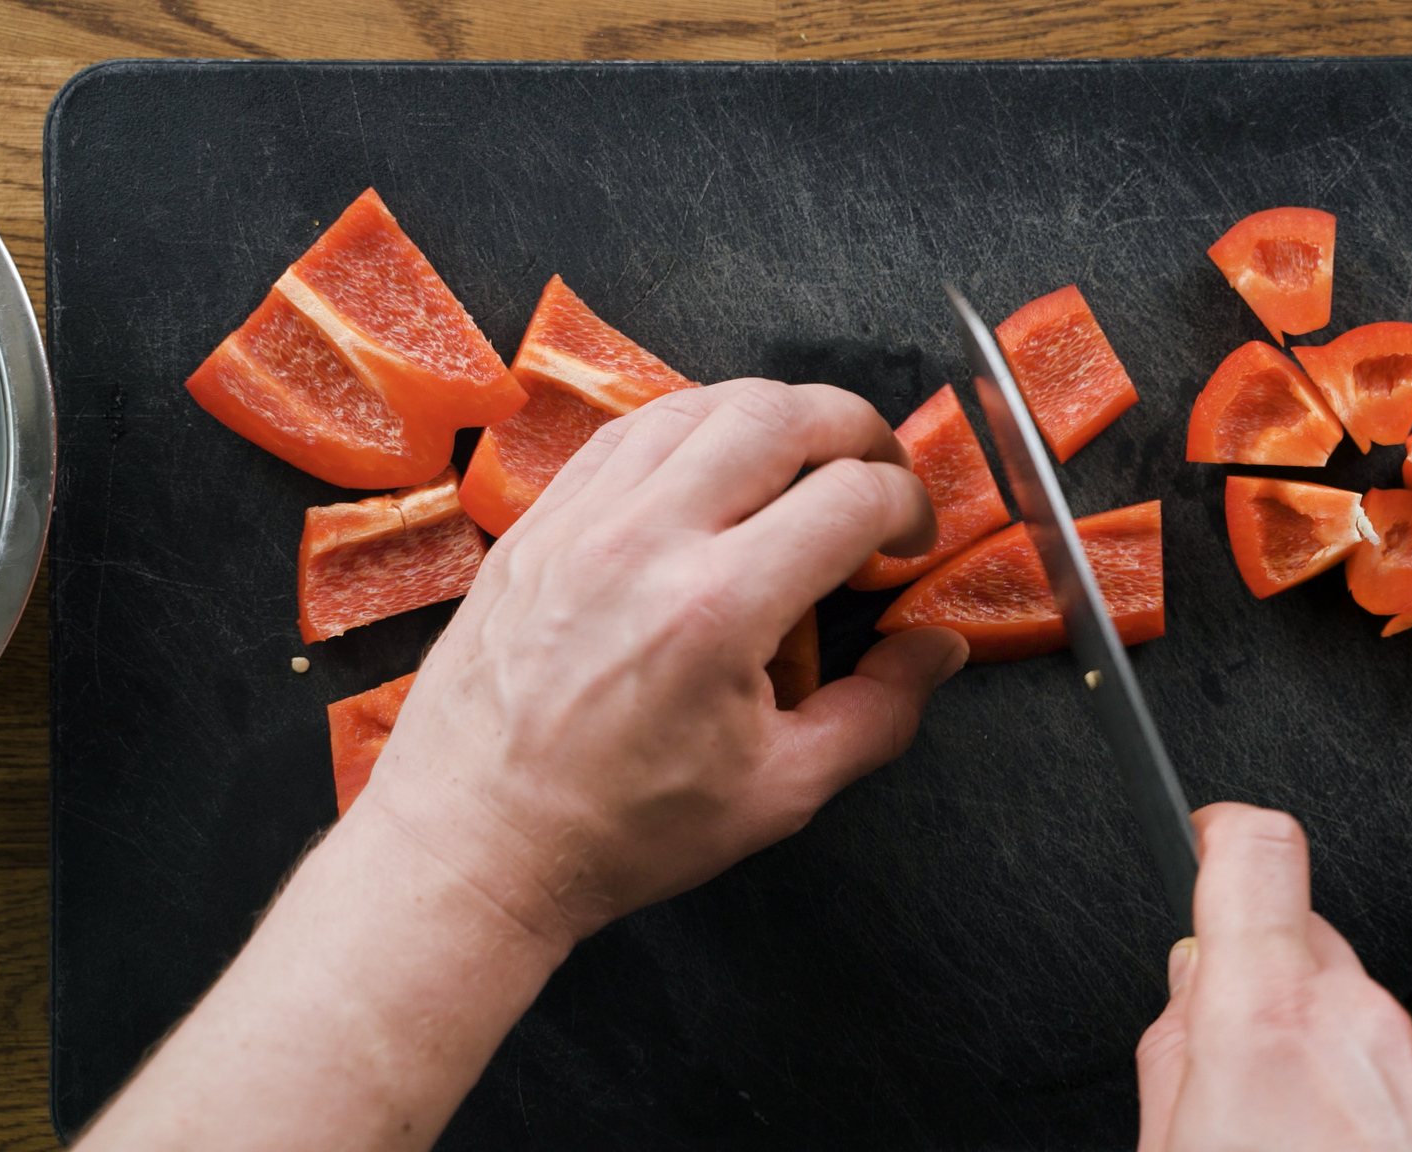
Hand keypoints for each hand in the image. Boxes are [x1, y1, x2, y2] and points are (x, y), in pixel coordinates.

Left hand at [360, 378, 969, 946]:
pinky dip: (690, 428)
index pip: (850, 497)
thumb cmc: (620, 832)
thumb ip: (878, 712)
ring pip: (701, 403)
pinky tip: (713, 468)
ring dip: (774, 416)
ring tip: (804, 463)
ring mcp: (582, 521)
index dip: (907, 506)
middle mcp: (648, 542)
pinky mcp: (538, 522)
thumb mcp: (780, 793)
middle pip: (781, 414)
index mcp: (718, 611)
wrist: (473, 845)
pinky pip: (627, 430)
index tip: (911, 539)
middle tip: (878, 473)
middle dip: (856, 428)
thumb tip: (938, 649)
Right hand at [1136, 803, 1411, 1151]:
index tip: (1212, 837)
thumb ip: (1175, 1049)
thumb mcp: (1172, 1150)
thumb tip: (1191, 987)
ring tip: (1316, 1148)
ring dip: (1340, 1065)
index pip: (1257, 854)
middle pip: (1310, 951)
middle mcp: (1365, 1027)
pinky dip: (1398, 1111)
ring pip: (1370, 1022)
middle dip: (1276, 994)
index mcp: (1271, 1024)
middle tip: (1255, 1087)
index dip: (1224, 835)